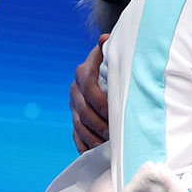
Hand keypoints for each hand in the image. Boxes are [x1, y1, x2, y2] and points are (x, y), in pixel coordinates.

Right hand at [69, 34, 110, 152]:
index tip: (114, 112)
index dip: (101, 102)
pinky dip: (84, 146)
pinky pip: (76, 136)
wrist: (106, 69)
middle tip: (114, 134)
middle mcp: (76, 89)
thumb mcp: (115, 53)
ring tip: (108, 145)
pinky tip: (94, 153)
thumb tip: (104, 38)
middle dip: (99, 124)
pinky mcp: (75, 119)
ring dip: (93, 137)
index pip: (89, 88)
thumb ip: (112, 48)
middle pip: (83, 111)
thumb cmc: (117, 63)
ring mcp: (74, 105)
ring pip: (79, 126)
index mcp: (84, 72)